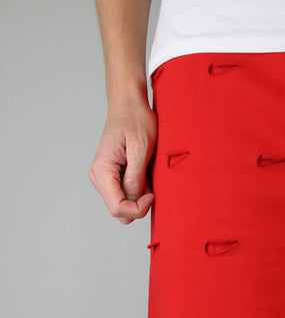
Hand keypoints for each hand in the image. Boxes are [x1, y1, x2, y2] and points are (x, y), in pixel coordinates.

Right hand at [89, 97, 156, 223]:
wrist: (128, 105)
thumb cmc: (135, 120)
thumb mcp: (141, 148)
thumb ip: (136, 177)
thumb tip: (134, 199)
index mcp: (102, 170)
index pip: (117, 208)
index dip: (138, 209)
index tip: (152, 194)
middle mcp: (98, 177)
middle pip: (120, 212)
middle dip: (139, 204)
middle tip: (150, 182)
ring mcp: (104, 179)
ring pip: (124, 205)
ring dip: (139, 195)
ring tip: (146, 172)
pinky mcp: (112, 178)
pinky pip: (126, 195)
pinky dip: (139, 189)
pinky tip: (143, 172)